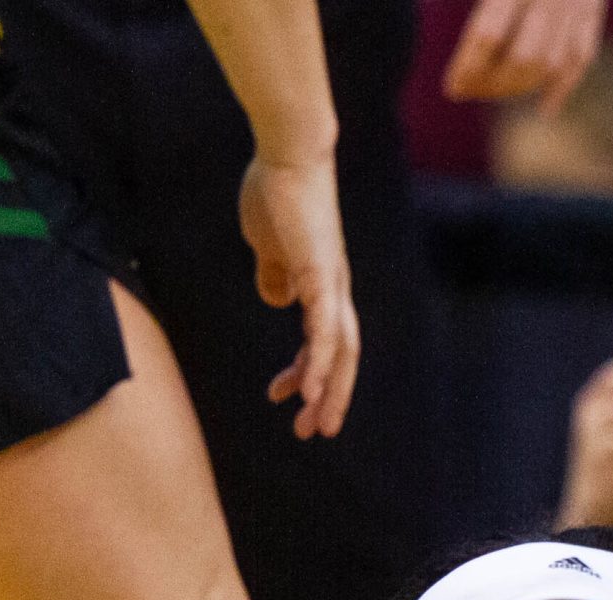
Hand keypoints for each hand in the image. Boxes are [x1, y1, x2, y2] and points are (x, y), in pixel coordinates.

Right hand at [239, 154, 360, 438]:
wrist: (287, 156)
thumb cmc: (276, 192)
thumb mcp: (269, 245)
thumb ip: (275, 272)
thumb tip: (277, 299)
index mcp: (323, 285)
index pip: (324, 340)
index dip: (309, 371)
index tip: (285, 396)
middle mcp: (335, 290)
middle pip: (342, 355)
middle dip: (331, 396)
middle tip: (315, 431)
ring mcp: (332, 284)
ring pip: (339, 352)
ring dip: (328, 392)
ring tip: (314, 425)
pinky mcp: (322, 276)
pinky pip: (325, 332)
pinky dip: (321, 364)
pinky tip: (312, 390)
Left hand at [445, 0, 604, 109]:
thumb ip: (483, 0)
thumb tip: (440, 20)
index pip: (489, 35)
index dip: (468, 66)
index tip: (451, 86)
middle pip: (522, 58)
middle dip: (492, 84)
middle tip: (467, 90)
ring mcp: (576, 5)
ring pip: (551, 65)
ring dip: (520, 88)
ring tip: (491, 91)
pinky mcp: (593, 9)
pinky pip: (581, 59)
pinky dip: (562, 87)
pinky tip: (543, 108)